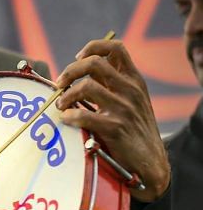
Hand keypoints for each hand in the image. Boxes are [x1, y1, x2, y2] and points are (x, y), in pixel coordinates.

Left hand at [55, 39, 169, 201]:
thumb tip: (77, 72)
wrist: (150, 162)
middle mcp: (130, 89)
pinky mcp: (116, 127)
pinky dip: (70, 116)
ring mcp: (124, 108)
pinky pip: (84, 115)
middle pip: (94, 63)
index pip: (115, 48)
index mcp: (133, 79)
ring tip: (60, 105)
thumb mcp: (128, 100)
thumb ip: (109, 85)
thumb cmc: (133, 129)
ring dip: (66, 95)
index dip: (93, 47)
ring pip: (86, 87)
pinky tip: (66, 119)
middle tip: (59, 84)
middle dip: (70, 71)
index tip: (77, 58)